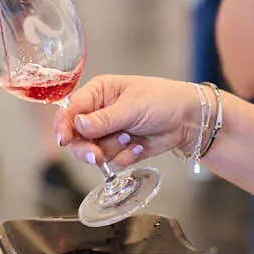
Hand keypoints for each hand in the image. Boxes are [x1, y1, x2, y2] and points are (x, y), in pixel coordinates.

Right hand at [54, 75, 200, 168]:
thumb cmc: (163, 100)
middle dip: (87, 148)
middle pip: (76, 137)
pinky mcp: (119, 149)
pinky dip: (125, 156)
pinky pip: (111, 161)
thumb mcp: (132, 106)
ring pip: (92, 152)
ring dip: (111, 149)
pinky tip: (139, 146)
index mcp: (98, 93)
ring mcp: (108, 133)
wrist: (189, 120)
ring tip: (131, 138)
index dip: (64, 126)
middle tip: (97, 156)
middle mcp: (98, 113)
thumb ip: (104, 119)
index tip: (64, 140)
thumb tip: (78, 124)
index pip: (71, 110)